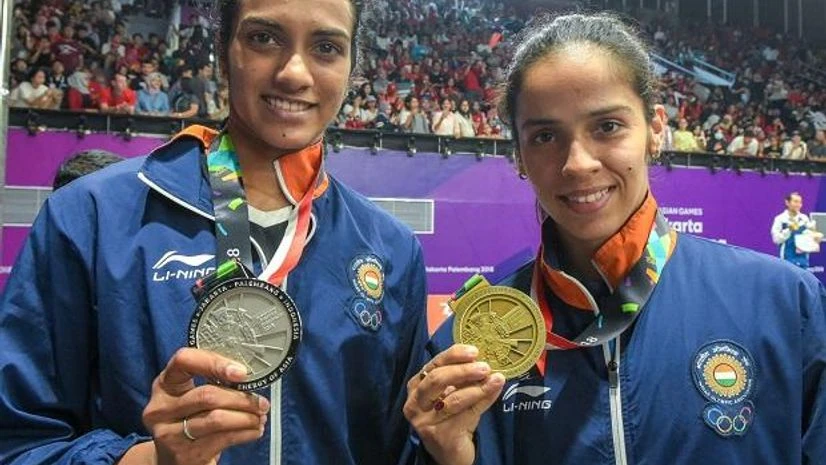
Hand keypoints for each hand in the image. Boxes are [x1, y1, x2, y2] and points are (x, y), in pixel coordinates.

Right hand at [138, 348, 269, 464]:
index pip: (184, 360)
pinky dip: (246, 433)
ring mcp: (170, 434)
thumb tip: (248, 378)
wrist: (170, 461)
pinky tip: (254, 430)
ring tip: (260, 417)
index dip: (214, 363)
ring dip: (247, 417)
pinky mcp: (185, 455)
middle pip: (207, 395)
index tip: (241, 372)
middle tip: (262, 403)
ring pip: (217, 419)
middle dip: (241, 398)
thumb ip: (211, 382)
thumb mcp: (190, 397)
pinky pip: (223, 439)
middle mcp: (161, 408)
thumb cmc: (188, 420)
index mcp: (164, 385)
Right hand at [403, 345, 504, 464]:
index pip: (433, 365)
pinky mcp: (440, 436)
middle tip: (485, 367)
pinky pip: (465, 414)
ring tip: (494, 379)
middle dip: (463, 370)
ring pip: (453, 399)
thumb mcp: (454, 395)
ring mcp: (425, 422)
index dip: (453, 355)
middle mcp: (414, 404)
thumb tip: (486, 364)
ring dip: (477, 387)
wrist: (450, 455)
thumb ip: (464, 380)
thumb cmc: (452, 420)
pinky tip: (494, 392)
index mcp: (416, 387)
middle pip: (437, 379)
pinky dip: (482, 401)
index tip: (474, 351)